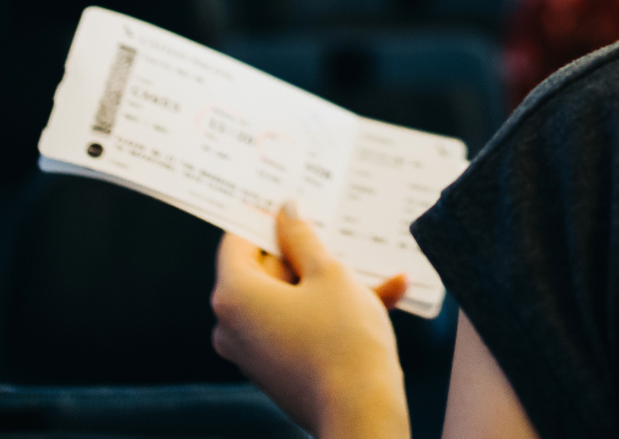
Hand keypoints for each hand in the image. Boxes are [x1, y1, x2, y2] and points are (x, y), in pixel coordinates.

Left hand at [211, 201, 411, 438]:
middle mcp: (232, 325)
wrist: (361, 414)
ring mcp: (252, 352)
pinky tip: (386, 297)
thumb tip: (285, 211)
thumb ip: (302, 237)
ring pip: (290, 300)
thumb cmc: (343, 340)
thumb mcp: (329, 273)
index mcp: (234, 295)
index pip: (237, 241)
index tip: (294, 205)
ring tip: (379, 275)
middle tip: (340, 242)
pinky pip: (299, 327)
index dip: (267, 219)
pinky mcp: (275, 370)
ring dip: (332, 285)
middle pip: (265, 271)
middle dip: (308, 257)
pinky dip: (331, 313)